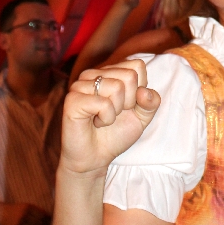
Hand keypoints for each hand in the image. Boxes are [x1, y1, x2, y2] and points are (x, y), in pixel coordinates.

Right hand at [1, 203, 50, 224]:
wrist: (1, 213)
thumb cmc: (18, 209)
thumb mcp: (27, 206)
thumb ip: (38, 210)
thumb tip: (50, 216)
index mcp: (27, 208)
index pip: (41, 215)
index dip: (47, 219)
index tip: (50, 221)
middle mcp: (23, 215)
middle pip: (38, 222)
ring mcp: (18, 222)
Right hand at [60, 59, 160, 175]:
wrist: (95, 158)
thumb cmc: (116, 134)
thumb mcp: (142, 117)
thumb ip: (151, 102)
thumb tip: (144, 91)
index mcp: (110, 73)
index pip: (137, 66)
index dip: (139, 90)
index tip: (127, 105)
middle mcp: (94, 74)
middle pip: (129, 76)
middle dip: (128, 102)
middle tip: (114, 113)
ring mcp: (80, 85)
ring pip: (117, 87)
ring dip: (116, 111)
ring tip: (103, 118)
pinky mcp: (72, 99)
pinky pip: (103, 103)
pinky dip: (106, 118)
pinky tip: (95, 122)